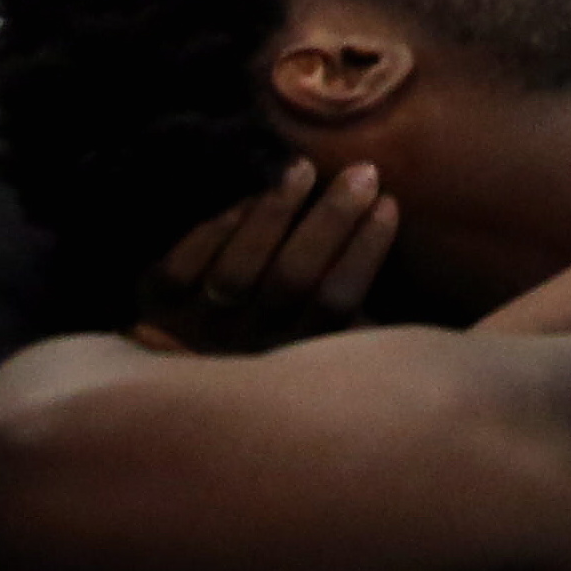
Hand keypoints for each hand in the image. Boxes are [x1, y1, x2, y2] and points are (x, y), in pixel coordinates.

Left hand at [132, 160, 397, 354]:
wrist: (165, 403)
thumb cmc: (265, 358)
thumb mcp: (321, 356)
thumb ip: (361, 329)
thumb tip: (416, 292)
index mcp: (294, 361)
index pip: (336, 304)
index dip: (365, 252)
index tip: (388, 204)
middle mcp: (246, 349)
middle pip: (291, 282)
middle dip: (331, 221)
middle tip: (363, 172)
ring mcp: (196, 330)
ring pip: (238, 272)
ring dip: (274, 214)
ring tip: (303, 168)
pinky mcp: (154, 308)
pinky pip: (183, 265)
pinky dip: (215, 228)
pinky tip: (245, 195)